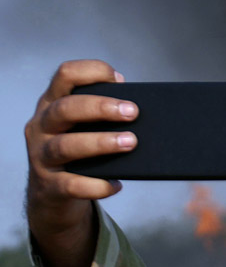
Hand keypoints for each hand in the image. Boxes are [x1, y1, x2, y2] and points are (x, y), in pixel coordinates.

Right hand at [25, 60, 137, 266]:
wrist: (51, 195)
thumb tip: (143, 106)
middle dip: (101, 108)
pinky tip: (116, 185)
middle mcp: (41, 126)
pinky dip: (96, 185)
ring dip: (102, 143)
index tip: (118, 79)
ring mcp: (41, 156)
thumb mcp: (82, 127)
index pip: (65, 75)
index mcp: (52, 104)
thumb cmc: (78, 153)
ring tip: (131, 142)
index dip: (91, 71)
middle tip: (133, 112)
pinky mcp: (49, 186)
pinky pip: (72, 185)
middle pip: (65, 109)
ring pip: (66, 146)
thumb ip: (103, 113)